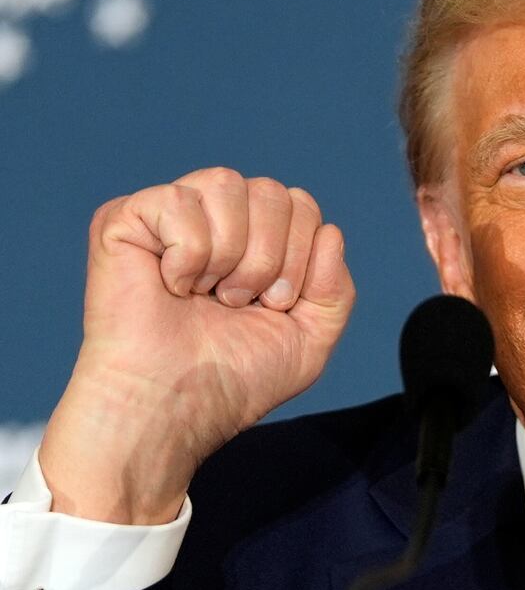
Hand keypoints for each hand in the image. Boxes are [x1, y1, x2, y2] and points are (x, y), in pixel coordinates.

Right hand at [38, 168, 355, 524]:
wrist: (177, 405)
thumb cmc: (236, 377)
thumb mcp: (312, 336)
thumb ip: (336, 286)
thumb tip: (330, 230)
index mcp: (256, 237)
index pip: (301, 205)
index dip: (301, 256)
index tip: (274, 305)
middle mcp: (215, 218)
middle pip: (272, 192)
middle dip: (270, 258)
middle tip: (238, 303)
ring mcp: (169, 215)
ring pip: (228, 184)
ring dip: (230, 255)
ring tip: (207, 295)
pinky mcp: (124, 219)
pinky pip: (179, 201)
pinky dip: (188, 255)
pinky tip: (171, 286)